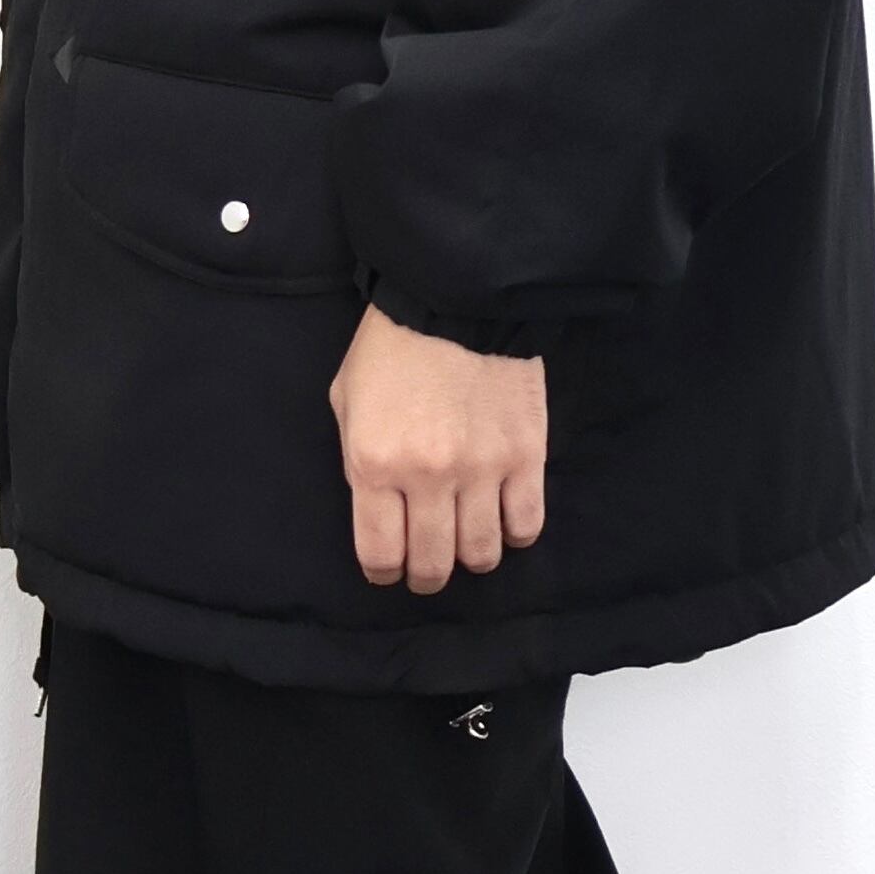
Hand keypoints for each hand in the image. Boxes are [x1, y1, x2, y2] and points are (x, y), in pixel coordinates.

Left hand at [327, 303, 546, 592]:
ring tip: (467, 543)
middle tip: (427, 568)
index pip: (381, 555)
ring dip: (471, 557)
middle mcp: (429, 477)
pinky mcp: (526, 455)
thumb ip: (359, 463)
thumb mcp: (348, 403)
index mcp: (375, 464)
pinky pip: (526, 524)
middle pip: (433, 564)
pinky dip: (514, 534)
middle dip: (426, 576)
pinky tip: (504, 521)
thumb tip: (381, 511)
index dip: (384, 574)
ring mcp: (482, 469)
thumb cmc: (392, 348)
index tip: (389, 571)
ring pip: (482, 553)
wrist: (457, 297)